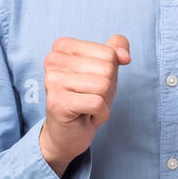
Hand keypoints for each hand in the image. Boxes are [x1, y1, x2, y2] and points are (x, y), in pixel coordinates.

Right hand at [39, 34, 130, 175]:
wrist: (69, 133)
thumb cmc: (86, 97)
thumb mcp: (105, 69)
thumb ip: (116, 51)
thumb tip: (125, 56)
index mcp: (62, 46)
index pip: (108, 53)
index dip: (109, 72)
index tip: (92, 82)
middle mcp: (53, 60)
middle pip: (107, 69)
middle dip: (106, 88)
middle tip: (89, 97)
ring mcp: (52, 80)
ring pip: (103, 85)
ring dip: (103, 101)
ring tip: (87, 106)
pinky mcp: (57, 101)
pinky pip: (98, 103)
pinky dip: (100, 114)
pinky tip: (86, 116)